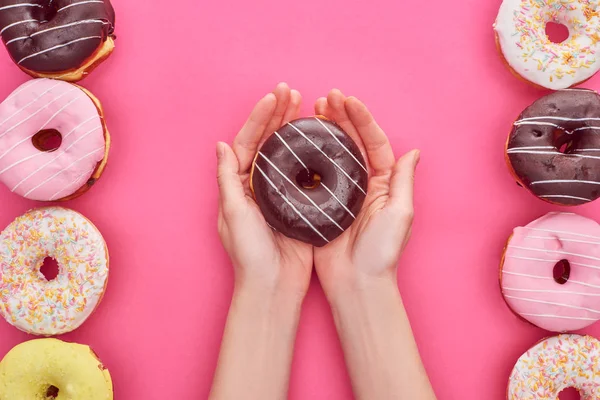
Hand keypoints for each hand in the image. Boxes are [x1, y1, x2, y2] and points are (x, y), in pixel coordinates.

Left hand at [217, 83, 311, 299]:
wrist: (273, 285)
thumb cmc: (249, 253)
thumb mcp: (233, 214)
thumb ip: (227, 179)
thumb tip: (220, 145)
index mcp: (239, 185)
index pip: (248, 142)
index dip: (260, 118)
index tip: (274, 97)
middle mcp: (258, 185)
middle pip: (267, 143)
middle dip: (278, 116)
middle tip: (291, 92)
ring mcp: (280, 193)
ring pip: (287, 153)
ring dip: (294, 129)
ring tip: (306, 106)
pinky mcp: (299, 204)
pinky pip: (305, 172)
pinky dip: (311, 153)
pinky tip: (320, 138)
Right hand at [313, 89, 419, 299]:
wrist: (356, 283)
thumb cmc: (381, 253)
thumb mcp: (400, 214)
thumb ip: (403, 181)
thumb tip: (413, 152)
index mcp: (384, 183)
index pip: (374, 142)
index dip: (362, 119)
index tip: (347, 100)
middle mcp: (363, 184)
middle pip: (352, 143)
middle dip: (341, 118)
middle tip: (326, 98)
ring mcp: (341, 193)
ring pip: (333, 154)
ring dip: (325, 131)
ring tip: (313, 110)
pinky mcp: (322, 204)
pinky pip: (314, 174)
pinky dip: (308, 155)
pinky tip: (299, 141)